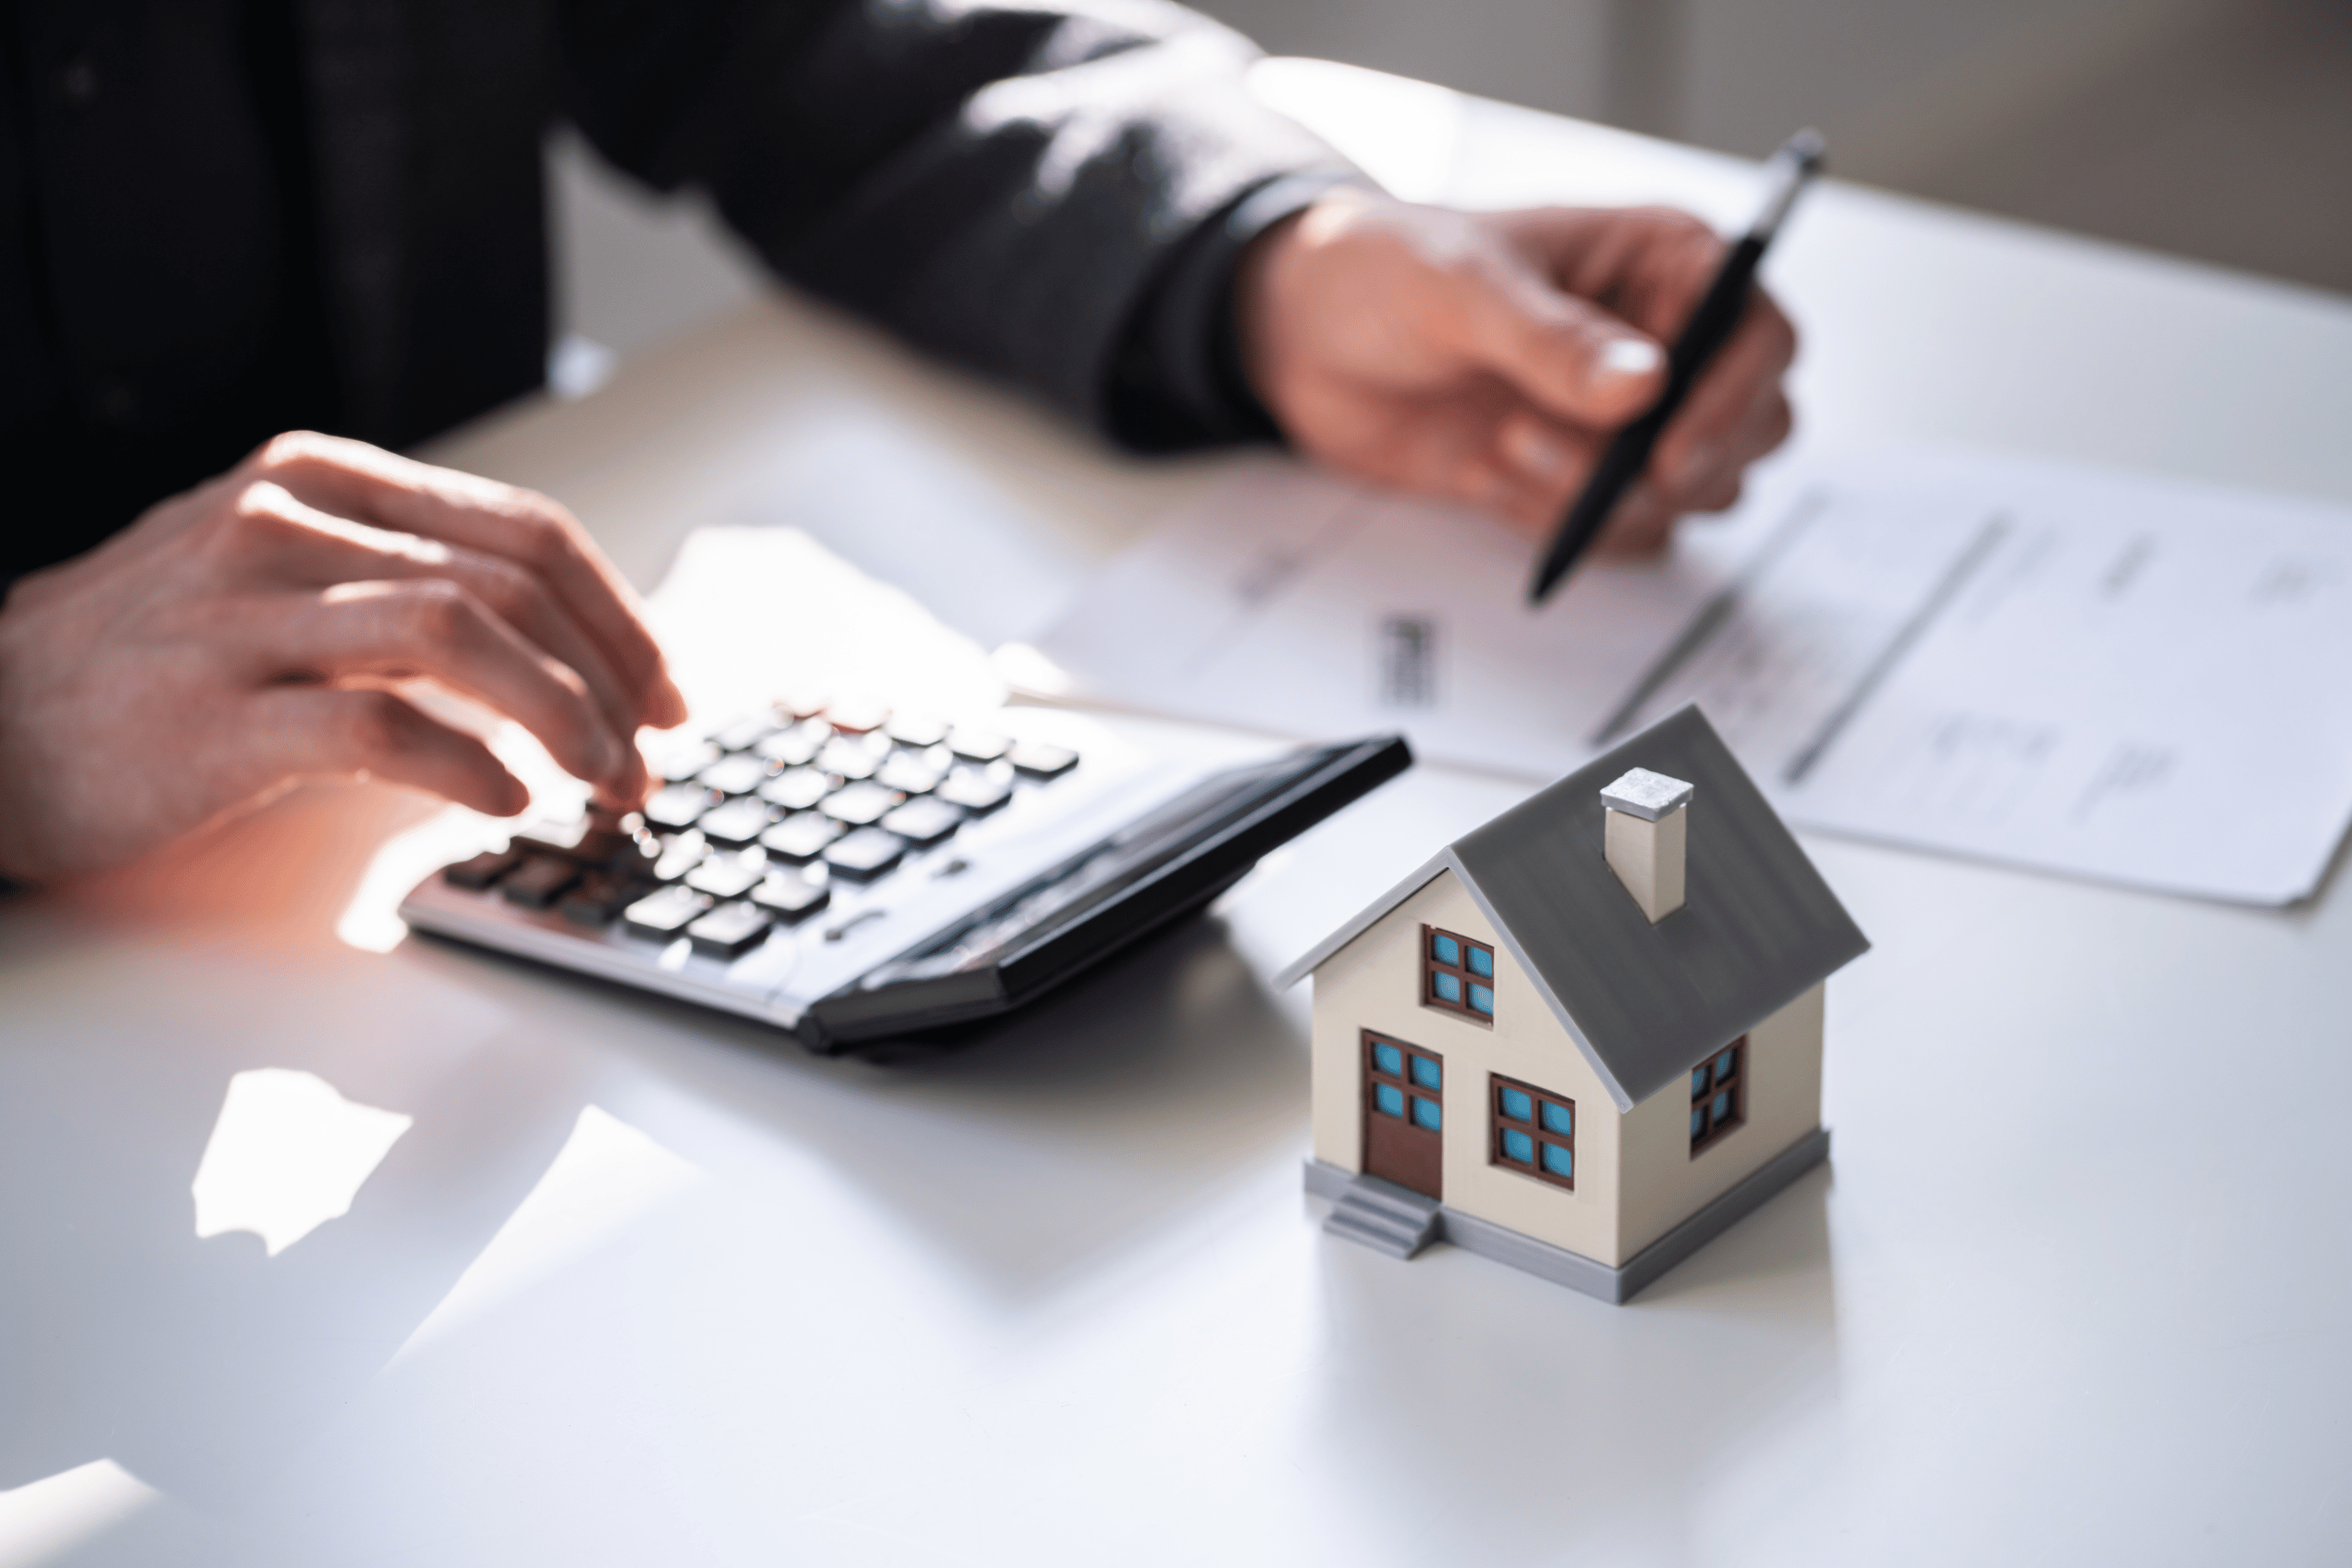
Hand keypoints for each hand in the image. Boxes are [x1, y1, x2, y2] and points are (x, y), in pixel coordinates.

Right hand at [0, 432, 687, 881]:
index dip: (619, 615)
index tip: (665, 690)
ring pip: (463, 635)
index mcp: (321, 481)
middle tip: (654, 754)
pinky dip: (467, 765)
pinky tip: (505, 802)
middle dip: (614, 675)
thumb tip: (553, 645)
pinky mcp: (213, 711)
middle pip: (514, 579)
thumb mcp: (275, 577)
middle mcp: (288, 522)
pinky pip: (379, 726)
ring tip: (603, 784)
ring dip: (565, 718)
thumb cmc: (144, 663)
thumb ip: (398, 582)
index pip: (523, 530)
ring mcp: (245, 612)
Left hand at [1234, 191, 1796, 552]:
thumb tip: (1642, 387)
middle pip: (1751, 428)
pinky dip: (1564, 525)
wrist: (1300, 337)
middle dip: (1681, 464)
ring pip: (1688, 495)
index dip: (1735, 397)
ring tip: (1507, 443)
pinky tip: (1495, 476)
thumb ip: (1551, 340)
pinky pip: (1621, 534)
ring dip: (1603, 496)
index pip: (1756, 332)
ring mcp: (1623, 419)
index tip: (1671, 448)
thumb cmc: (1381, 271)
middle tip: (1607, 468)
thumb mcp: (1461, 286)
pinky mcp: (1578, 477)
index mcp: (1659, 262)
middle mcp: (1661, 341)